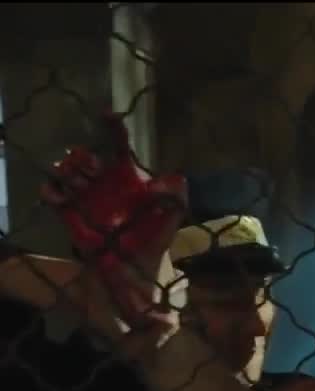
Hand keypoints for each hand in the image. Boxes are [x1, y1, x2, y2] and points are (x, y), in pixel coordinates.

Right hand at [42, 112, 186, 327]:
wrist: (134, 264)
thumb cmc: (154, 235)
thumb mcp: (173, 213)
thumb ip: (176, 194)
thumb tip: (169, 179)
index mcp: (127, 174)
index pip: (118, 144)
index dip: (113, 127)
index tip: (106, 114)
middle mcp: (103, 180)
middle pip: (86, 155)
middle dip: (85, 157)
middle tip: (92, 169)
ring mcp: (85, 195)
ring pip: (66, 170)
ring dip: (68, 171)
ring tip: (79, 184)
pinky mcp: (69, 212)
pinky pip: (52, 194)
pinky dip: (51, 191)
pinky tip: (60, 196)